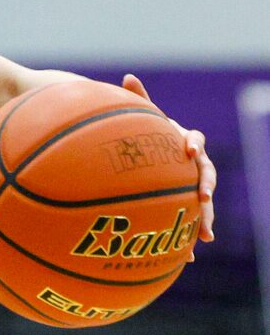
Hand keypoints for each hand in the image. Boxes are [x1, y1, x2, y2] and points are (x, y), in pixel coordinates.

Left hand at [122, 73, 214, 242]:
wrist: (150, 158)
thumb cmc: (146, 136)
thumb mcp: (141, 119)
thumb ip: (137, 100)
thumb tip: (128, 75)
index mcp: (183, 142)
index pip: (195, 140)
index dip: (193, 144)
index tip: (189, 151)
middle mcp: (193, 165)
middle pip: (205, 175)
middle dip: (206, 186)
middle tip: (203, 197)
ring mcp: (191, 186)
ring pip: (203, 203)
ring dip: (205, 218)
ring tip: (206, 235)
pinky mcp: (184, 205)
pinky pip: (189, 222)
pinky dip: (188, 238)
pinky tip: (187, 258)